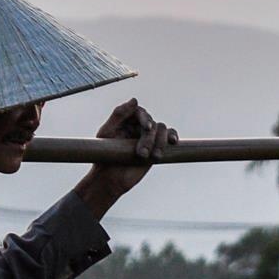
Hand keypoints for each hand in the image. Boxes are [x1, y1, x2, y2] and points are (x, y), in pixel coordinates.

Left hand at [74, 99, 176, 215]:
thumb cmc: (105, 155)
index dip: (145, 118)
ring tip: (153, 157)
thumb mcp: (107, 133)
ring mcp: (149, 136)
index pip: (139, 112)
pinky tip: (173, 142)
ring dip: (160, 142)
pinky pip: (170, 136)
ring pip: (162, 129)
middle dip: (149, 138)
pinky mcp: (157, 146)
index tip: (147, 128)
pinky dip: (173, 136)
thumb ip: (119, 114)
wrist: (110, 178)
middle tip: (142, 154)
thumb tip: (135, 100)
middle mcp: (138, 126)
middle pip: (152, 123)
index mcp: (126, 120)